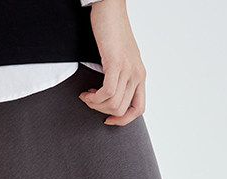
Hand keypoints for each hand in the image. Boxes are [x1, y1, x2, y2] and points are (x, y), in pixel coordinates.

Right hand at [79, 0, 145, 125]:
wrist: (109, 8)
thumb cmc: (111, 31)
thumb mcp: (120, 59)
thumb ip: (120, 77)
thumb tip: (108, 97)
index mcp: (140, 75)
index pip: (139, 109)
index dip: (123, 120)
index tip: (108, 120)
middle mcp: (137, 74)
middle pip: (122, 109)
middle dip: (102, 111)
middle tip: (91, 101)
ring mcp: (128, 70)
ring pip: (113, 104)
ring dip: (95, 105)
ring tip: (86, 96)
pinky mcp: (116, 64)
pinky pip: (107, 93)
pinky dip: (94, 97)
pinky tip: (86, 92)